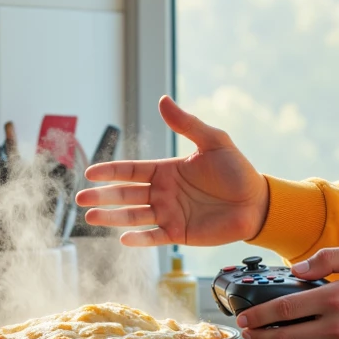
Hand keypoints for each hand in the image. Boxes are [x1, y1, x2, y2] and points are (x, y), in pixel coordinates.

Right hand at [75, 96, 268, 246]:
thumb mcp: (213, 141)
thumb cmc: (237, 170)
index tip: (91, 172)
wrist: (257, 201)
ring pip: (134, 216)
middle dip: (103, 196)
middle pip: (126, 194)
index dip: (111, 171)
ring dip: (112, 217)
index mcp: (166, 170)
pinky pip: (155, 236)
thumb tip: (163, 99)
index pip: (131, 170)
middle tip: (81, 197)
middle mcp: (163, 193)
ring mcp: (169, 214)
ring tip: (90, 216)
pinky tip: (123, 237)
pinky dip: (139, 238)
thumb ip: (187, 124)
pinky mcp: (179, 233)